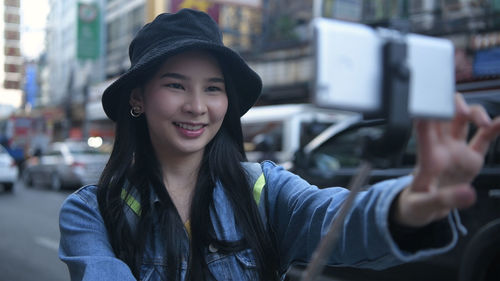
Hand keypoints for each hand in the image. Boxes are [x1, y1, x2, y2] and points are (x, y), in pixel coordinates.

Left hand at [393, 94, 499, 226]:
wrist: (423, 211)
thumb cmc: (415, 204)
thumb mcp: (422, 206)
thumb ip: (443, 200)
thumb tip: (468, 193)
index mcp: (426, 157)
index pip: (424, 129)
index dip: (429, 112)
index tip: (436, 104)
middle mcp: (441, 149)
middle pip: (444, 115)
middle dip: (452, 105)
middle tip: (462, 112)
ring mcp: (456, 152)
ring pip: (462, 121)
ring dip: (473, 112)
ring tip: (484, 121)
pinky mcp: (470, 160)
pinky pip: (483, 140)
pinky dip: (493, 129)